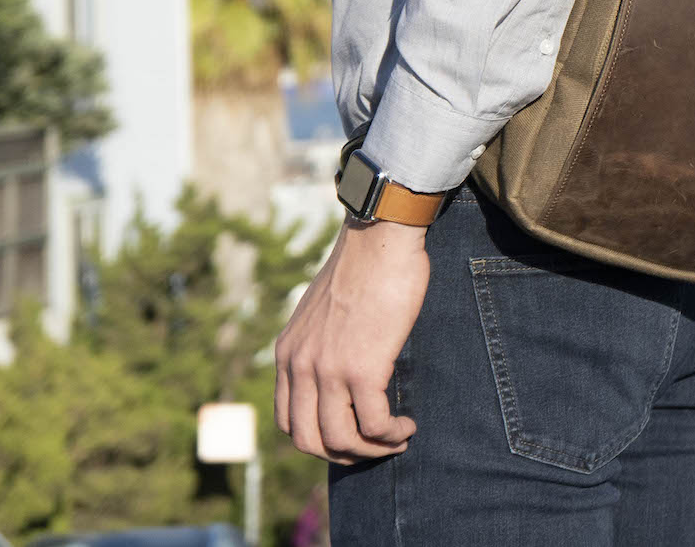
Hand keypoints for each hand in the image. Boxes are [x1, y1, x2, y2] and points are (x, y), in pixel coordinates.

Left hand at [274, 218, 427, 462]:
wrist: (379, 238)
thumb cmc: (363, 268)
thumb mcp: (322, 311)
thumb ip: (319, 343)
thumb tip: (338, 368)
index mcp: (287, 353)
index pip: (287, 421)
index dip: (319, 439)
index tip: (350, 433)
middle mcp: (299, 366)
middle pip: (308, 442)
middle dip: (344, 455)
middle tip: (373, 447)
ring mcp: (328, 370)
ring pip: (341, 441)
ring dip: (372, 450)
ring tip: (397, 439)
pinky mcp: (363, 369)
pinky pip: (375, 425)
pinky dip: (392, 435)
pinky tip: (407, 427)